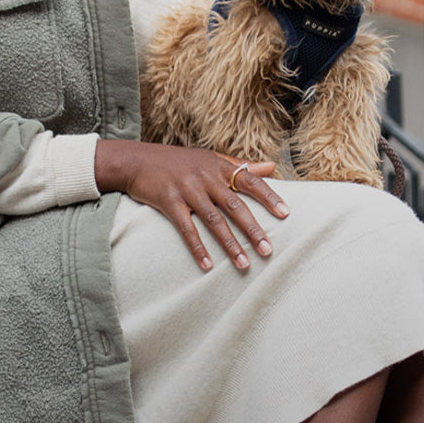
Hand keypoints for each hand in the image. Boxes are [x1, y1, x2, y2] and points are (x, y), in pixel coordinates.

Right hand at [94, 140, 288, 271]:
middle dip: (253, 229)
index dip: (269, 197)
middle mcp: (206, 178)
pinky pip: (186, 228)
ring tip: (244, 264)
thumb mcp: (210, 158)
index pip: (250, 181)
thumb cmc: (178, 161)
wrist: (137, 160)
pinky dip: (197, 248)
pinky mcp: (169, 201)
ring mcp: (187, 190)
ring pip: (214, 220)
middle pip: (235, 205)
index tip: (286, 214)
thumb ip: (241, 165)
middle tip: (268, 250)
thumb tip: (272, 166)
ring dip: (230, 244)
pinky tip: (207, 265)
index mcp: (219, 167)